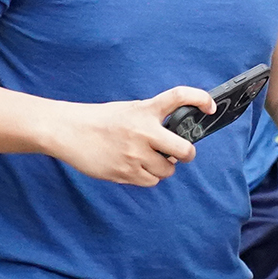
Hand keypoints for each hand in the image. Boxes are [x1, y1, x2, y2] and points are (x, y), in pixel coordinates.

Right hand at [42, 87, 205, 184]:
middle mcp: (143, 132)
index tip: (210, 106)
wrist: (67, 131)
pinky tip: (135, 167)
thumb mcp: (129, 110)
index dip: (200, 99)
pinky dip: (148, 177)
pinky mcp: (125, 172)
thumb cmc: (100, 120)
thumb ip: (152, 119)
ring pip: (167, 170)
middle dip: (186, 154)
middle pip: (184, 150)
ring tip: (147, 159)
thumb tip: (176, 136)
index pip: (179, 97)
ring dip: (163, 167)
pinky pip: (150, 181)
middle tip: (181, 153)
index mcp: (145, 111)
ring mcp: (135, 154)